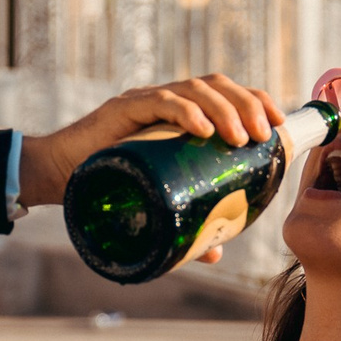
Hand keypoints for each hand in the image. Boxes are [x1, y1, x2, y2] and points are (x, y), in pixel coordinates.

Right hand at [17, 74, 277, 207]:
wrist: (60, 176)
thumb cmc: (109, 184)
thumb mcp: (155, 204)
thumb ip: (186, 225)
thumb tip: (215, 254)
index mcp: (180, 115)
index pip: (227, 93)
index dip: (257, 100)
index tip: (279, 125)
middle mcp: (166, 101)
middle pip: (217, 86)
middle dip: (248, 105)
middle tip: (265, 135)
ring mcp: (145, 103)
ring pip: (194, 89)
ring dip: (225, 109)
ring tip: (242, 136)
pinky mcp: (122, 110)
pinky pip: (160, 103)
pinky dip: (186, 112)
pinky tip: (205, 131)